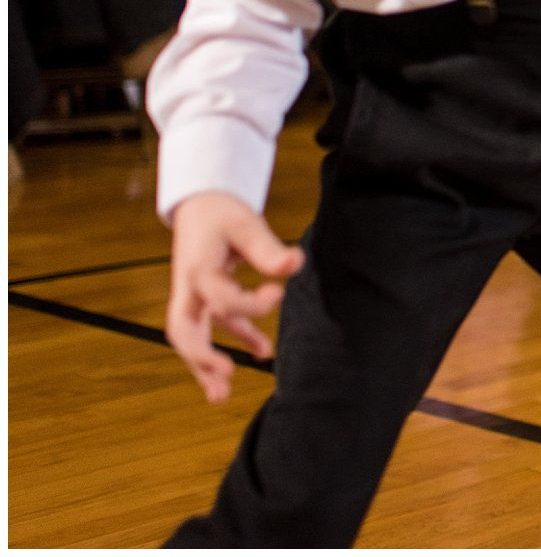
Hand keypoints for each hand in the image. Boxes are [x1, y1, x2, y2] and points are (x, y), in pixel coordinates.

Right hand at [166, 191, 303, 402]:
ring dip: (206, 365)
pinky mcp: (206, 299)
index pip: (220, 299)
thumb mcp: (246, 223)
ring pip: (192, 338)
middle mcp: (189, 288)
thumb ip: (267, 248)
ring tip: (222, 397)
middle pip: (182, 330)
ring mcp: (194, 297)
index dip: (251, 303)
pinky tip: (262, 354)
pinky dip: (236, 341)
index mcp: (198, 269)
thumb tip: (295, 264)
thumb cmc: (223, 213)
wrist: (202, 206)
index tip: (279, 292)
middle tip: (225, 375)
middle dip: (200, 356)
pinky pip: (216, 327)